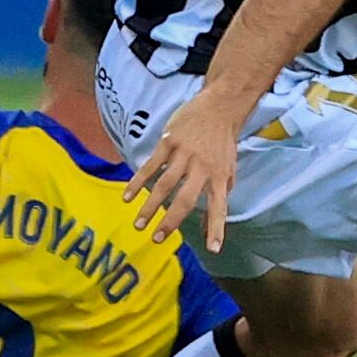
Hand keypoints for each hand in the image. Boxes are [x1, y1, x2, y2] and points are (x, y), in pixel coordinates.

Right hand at [123, 93, 243, 249]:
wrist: (220, 107)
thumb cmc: (223, 143)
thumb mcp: (229, 170)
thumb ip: (219, 196)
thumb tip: (207, 224)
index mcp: (220, 177)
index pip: (219, 207)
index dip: (216, 228)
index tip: (213, 249)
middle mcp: (203, 168)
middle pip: (185, 199)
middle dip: (170, 221)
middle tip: (157, 238)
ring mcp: (185, 154)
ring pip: (165, 184)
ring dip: (150, 206)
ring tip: (139, 224)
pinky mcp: (170, 142)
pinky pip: (151, 165)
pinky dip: (138, 181)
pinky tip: (128, 196)